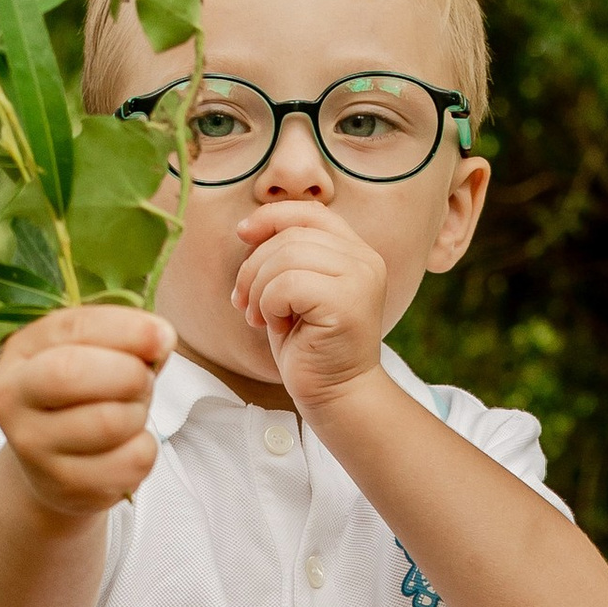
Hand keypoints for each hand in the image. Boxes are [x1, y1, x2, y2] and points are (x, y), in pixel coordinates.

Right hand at [0, 305, 167, 515]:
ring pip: (111, 421)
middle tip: (143, 381)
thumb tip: (162, 339)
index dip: (125, 329)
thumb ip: (124, 340)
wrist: (52, 467)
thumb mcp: (92, 356)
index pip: (72, 328)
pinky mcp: (66, 486)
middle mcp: (13, 399)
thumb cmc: (82, 397)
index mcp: (20, 353)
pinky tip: (127, 446)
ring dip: (139, 412)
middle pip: (75, 373)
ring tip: (130, 412)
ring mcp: (34, 447)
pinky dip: (145, 448)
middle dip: (129, 373)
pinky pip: (132, 460)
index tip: (164, 335)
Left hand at [230, 203, 389, 411]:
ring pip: (286, 257)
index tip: (243, 236)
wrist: (336, 394)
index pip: (309, 212)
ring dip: (259, 288)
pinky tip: (275, 327)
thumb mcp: (295, 290)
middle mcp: (365, 259)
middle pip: (290, 235)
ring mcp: (360, 279)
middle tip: (244, 302)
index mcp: (355, 252)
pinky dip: (269, 305)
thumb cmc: (310, 345)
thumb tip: (248, 228)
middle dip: (254, 267)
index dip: (271, 217)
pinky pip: (288, 284)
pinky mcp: (347, 303)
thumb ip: (285, 256)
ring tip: (260, 318)